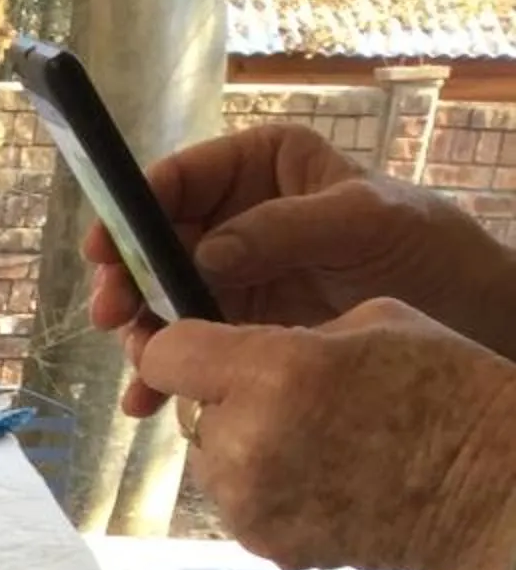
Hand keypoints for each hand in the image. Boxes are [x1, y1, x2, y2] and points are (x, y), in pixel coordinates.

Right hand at [88, 125, 515, 414]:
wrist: (464, 313)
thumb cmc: (426, 246)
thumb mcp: (366, 220)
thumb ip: (285, 228)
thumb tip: (205, 253)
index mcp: (262, 168)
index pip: (182, 179)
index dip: (133, 210)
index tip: (105, 248)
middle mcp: (235, 219)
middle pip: (154, 246)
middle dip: (126, 282)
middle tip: (111, 315)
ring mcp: (232, 280)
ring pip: (160, 302)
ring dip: (140, 336)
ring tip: (141, 367)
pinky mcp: (237, 332)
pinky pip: (186, 349)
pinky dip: (163, 377)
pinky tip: (147, 401)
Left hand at [135, 299, 515, 569]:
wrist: (484, 486)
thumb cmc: (443, 390)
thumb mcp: (369, 322)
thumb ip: (283, 335)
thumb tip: (234, 352)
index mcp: (271, 373)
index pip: (166, 353)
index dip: (181, 346)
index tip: (201, 347)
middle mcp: (245, 442)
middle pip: (191, 411)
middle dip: (226, 399)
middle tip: (287, 397)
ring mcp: (248, 502)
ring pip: (210, 459)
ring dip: (243, 445)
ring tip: (312, 438)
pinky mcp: (260, 543)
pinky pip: (237, 502)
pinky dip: (263, 487)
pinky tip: (320, 477)